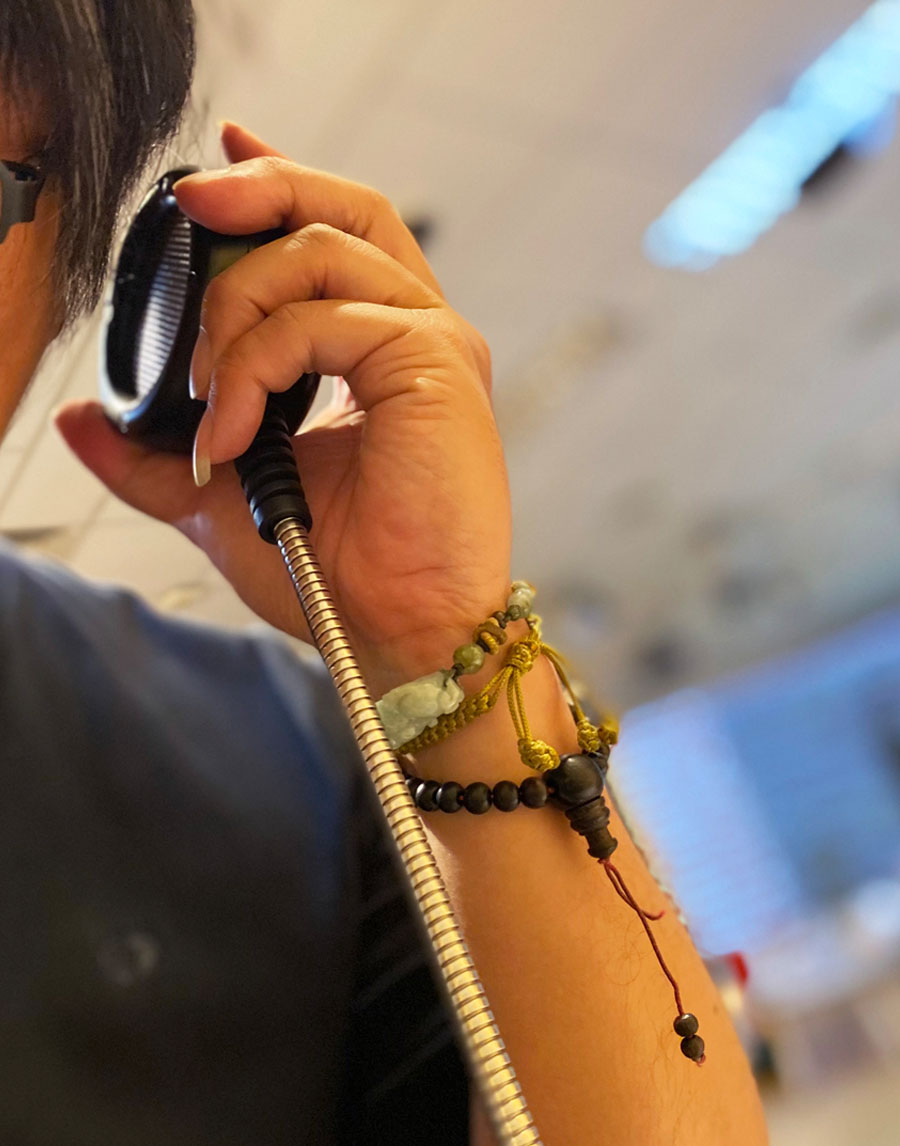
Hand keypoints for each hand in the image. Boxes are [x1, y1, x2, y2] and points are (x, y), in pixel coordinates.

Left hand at [54, 120, 511, 695]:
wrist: (397, 632)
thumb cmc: (337, 571)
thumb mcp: (223, 499)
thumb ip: (156, 453)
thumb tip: (81, 421)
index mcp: (376, 351)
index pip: (333, 236)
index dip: (276, 182)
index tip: (213, 167)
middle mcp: (413, 332)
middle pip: (344, 207)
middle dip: (260, 187)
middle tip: (189, 199)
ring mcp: (431, 341)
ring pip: (318, 254)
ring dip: (234, 309)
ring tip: (206, 394)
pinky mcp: (433, 361)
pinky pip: (319, 321)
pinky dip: (254, 364)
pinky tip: (233, 427)